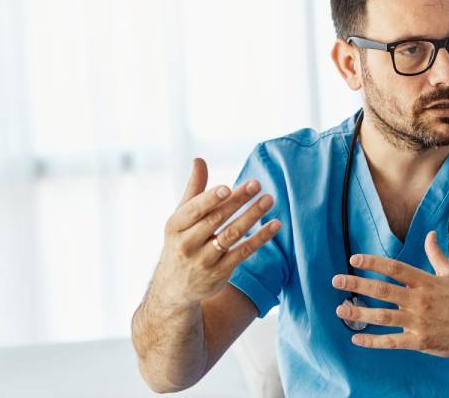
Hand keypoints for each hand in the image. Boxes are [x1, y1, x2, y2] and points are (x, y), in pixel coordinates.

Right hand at [150, 158, 280, 309]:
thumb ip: (194, 190)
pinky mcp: (220, 273)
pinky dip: (259, 238)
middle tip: (256, 184)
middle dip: (237, 201)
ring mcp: (204, 260)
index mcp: (175, 226)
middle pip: (216, 220)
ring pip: (231, 236)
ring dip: (252, 217)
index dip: (210, 199)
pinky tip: (274, 225)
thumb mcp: (181, 218)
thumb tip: (199, 160)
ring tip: (268, 199)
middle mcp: (187, 244)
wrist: (174, 289)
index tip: (227, 187)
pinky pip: (243, 253)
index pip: (193, 210)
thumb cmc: (181, 242)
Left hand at [331, 230, 448, 358]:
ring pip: (383, 316)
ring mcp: (419, 321)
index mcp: (425, 281)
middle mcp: (419, 300)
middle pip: (383, 290)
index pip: (394, 268)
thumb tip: (430, 234)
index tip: (354, 259)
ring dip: (360, 313)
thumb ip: (436, 254)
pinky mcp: (420, 341)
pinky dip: (373, 341)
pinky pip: (392, 341)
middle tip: (337, 280)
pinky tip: (357, 338)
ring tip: (341, 309)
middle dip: (357, 284)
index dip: (373, 262)